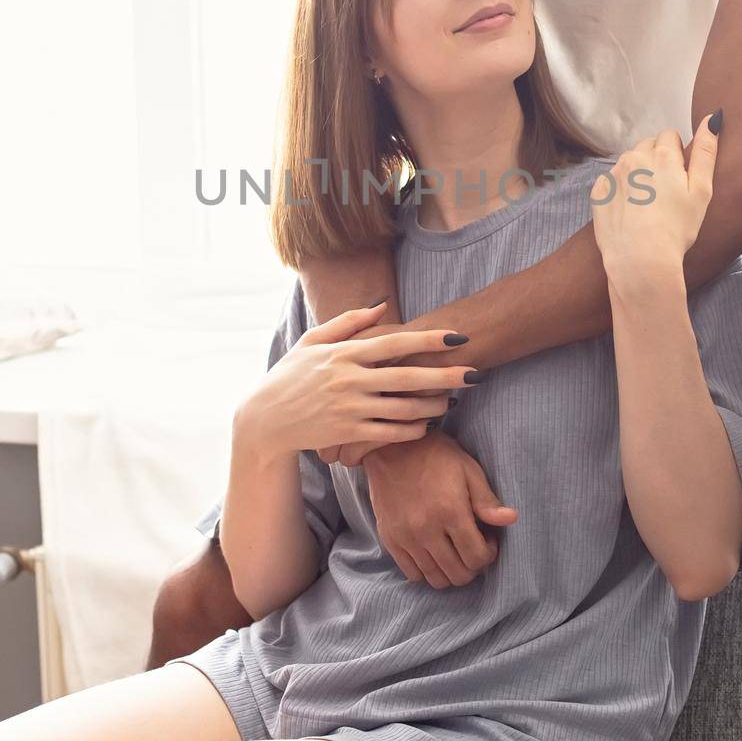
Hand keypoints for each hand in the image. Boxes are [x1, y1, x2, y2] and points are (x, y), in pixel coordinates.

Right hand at [235, 301, 473, 462]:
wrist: (265, 420)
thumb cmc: (289, 376)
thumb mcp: (312, 342)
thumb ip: (348, 323)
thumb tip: (382, 307)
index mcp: (343, 354)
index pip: (394, 343)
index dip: (427, 340)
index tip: (457, 337)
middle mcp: (349, 380)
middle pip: (407, 378)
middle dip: (445, 375)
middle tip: (476, 373)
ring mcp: (350, 408)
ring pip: (403, 408)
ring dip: (434, 405)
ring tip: (454, 401)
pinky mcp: (348, 433)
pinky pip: (390, 432)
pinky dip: (412, 429)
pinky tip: (427, 424)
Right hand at [364, 426, 518, 587]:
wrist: (392, 447)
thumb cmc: (435, 455)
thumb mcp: (468, 469)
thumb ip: (486, 500)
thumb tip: (511, 519)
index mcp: (450, 511)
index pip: (477, 557)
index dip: (489, 555)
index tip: (488, 540)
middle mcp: (426, 530)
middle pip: (458, 574)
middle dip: (473, 567)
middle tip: (473, 548)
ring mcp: (406, 538)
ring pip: (436, 579)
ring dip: (451, 572)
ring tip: (455, 552)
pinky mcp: (390, 540)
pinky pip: (412, 574)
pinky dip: (428, 571)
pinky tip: (434, 553)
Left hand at [591, 113, 719, 283]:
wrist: (640, 259)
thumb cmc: (677, 228)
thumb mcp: (702, 191)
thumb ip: (706, 151)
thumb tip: (713, 118)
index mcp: (662, 155)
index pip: (669, 135)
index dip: (676, 154)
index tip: (679, 177)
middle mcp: (634, 158)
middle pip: (647, 146)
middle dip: (656, 160)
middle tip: (665, 192)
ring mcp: (613, 174)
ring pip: (628, 162)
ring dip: (637, 173)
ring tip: (647, 202)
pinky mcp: (598, 192)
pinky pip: (610, 181)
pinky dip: (619, 190)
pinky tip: (629, 210)